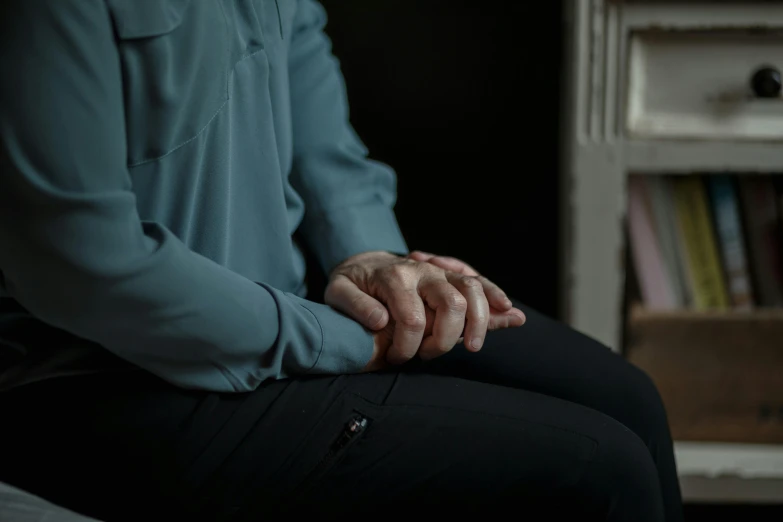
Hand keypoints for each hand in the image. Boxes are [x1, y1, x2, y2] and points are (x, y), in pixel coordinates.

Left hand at [326, 251, 525, 365]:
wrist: (361, 260)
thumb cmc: (349, 281)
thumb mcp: (338, 291)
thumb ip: (355, 306)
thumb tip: (380, 322)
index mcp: (395, 275)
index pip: (412, 318)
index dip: (407, 347)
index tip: (396, 360)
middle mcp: (423, 270)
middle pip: (452, 302)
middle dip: (445, 338)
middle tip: (428, 357)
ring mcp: (440, 270)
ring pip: (474, 289)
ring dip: (481, 320)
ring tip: (474, 346)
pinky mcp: (451, 274)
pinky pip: (479, 284)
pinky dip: (496, 298)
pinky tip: (512, 314)